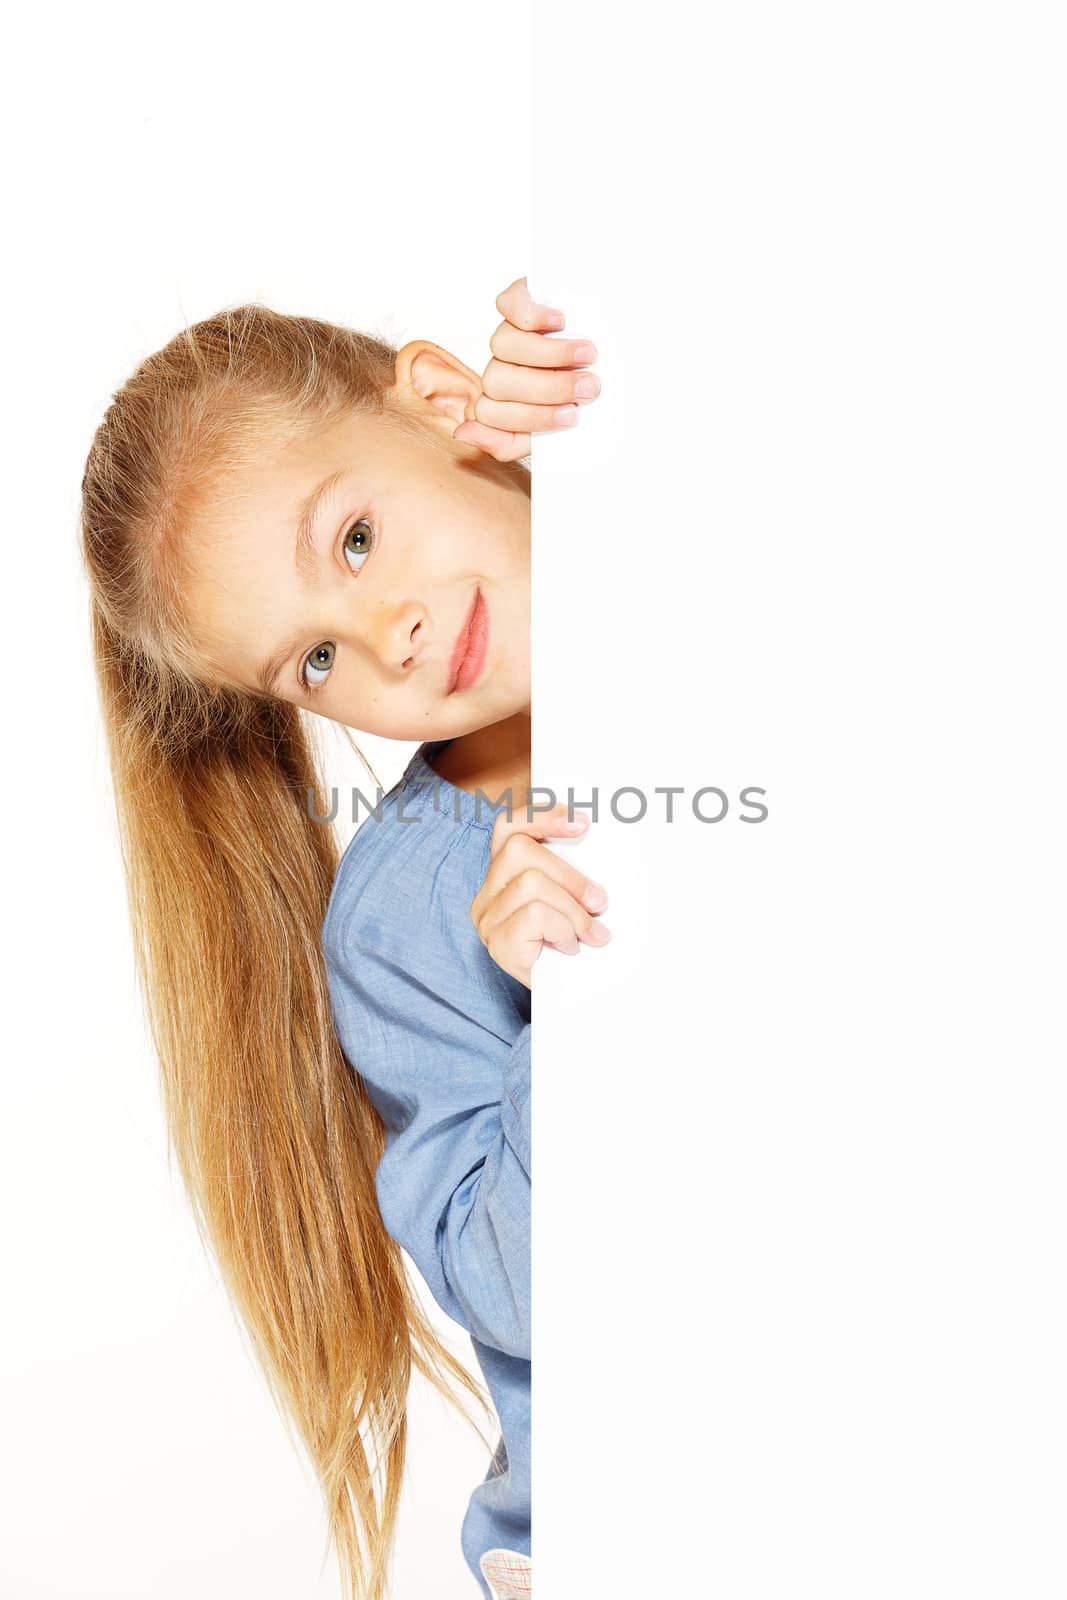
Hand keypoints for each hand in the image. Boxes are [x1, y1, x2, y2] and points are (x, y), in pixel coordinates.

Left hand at [453, 276, 600, 462]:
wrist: (613, 340)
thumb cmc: (584, 388)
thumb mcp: (559, 427)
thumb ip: (512, 440)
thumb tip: (462, 433)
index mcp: (503, 403)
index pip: (491, 416)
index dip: (532, 418)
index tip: (573, 415)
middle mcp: (500, 368)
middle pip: (498, 382)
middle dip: (549, 388)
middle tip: (589, 387)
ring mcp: (507, 333)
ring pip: (503, 346)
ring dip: (550, 353)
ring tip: (588, 354)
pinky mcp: (518, 298)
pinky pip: (508, 305)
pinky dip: (532, 314)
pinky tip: (561, 321)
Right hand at [470, 803, 612, 987]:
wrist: (565, 998)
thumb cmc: (567, 942)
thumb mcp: (570, 899)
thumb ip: (570, 872)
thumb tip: (594, 840)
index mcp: (502, 871)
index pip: (509, 827)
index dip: (542, 816)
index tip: (582, 823)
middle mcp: (487, 891)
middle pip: (520, 852)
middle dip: (568, 876)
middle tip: (599, 902)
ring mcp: (488, 917)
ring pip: (531, 884)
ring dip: (571, 910)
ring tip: (588, 933)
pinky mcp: (496, 942)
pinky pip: (533, 915)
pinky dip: (562, 928)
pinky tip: (570, 946)